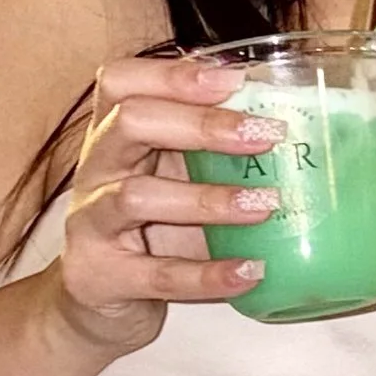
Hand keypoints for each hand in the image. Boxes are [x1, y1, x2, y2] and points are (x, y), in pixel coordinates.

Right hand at [46, 53, 279, 354]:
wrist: (97, 300)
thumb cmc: (147, 230)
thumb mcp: (174, 179)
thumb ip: (211, 150)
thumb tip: (282, 122)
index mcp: (115, 136)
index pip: (123, 83)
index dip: (173, 75)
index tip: (234, 79)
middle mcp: (97, 170)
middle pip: (131, 123)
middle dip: (202, 124)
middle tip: (265, 137)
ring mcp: (93, 223)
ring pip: (137, 197)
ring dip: (208, 199)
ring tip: (265, 205)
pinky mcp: (102, 277)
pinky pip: (157, 274)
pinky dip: (207, 274)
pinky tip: (250, 271)